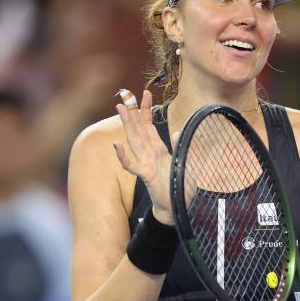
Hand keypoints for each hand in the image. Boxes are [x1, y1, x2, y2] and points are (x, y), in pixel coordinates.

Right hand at [114, 89, 175, 224]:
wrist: (175, 207)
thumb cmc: (178, 185)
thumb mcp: (182, 162)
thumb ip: (178, 146)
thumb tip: (178, 131)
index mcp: (158, 148)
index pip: (149, 125)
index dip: (146, 109)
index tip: (145, 92)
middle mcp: (149, 153)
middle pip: (138, 128)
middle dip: (133, 110)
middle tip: (125, 93)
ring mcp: (146, 163)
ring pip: (134, 140)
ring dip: (127, 124)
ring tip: (120, 108)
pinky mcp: (146, 175)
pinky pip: (132, 165)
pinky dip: (124, 156)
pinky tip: (117, 145)